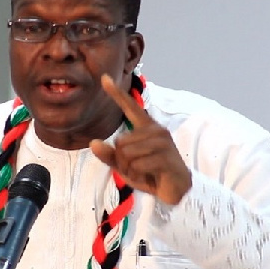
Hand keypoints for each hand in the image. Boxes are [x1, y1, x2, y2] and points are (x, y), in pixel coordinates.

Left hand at [90, 75, 191, 204]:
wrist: (176, 191)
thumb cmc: (150, 174)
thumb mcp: (125, 166)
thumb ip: (109, 155)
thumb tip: (93, 143)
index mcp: (146, 127)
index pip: (129, 107)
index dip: (116, 93)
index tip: (104, 78)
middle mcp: (155, 130)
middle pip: (120, 142)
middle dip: (122, 161)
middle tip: (138, 169)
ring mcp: (162, 142)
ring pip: (127, 153)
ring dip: (129, 169)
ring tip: (144, 172)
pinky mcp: (166, 156)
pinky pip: (137, 165)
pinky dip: (138, 174)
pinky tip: (151, 177)